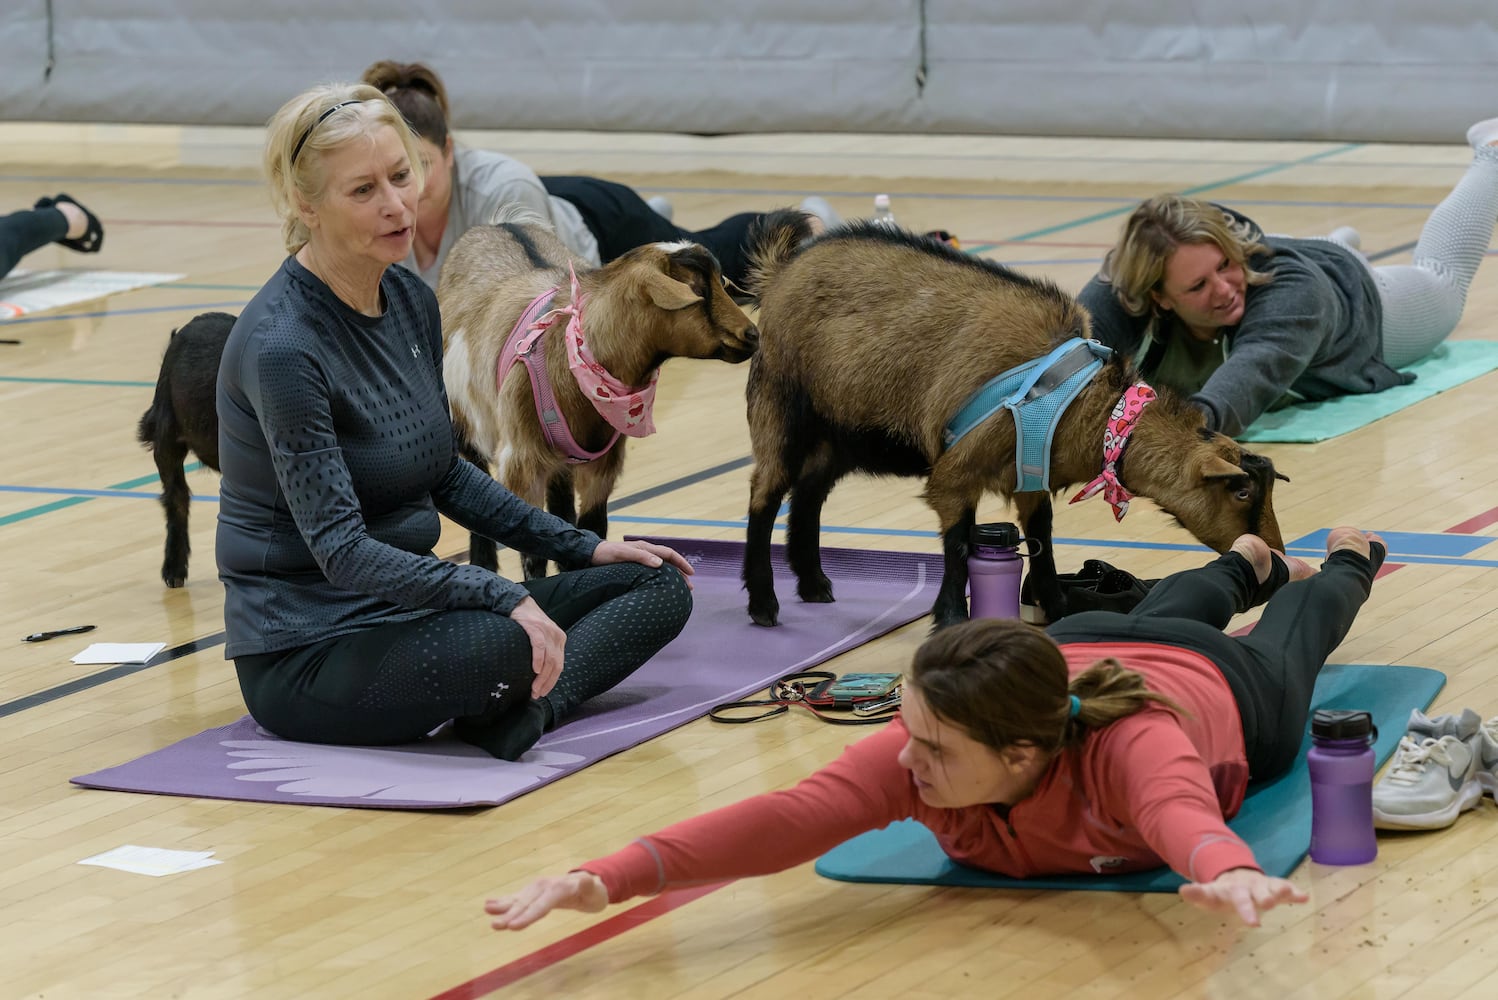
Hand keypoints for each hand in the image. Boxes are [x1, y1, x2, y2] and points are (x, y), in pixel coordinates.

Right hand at [486, 870, 608, 929]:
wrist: (587, 884)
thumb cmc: (593, 892)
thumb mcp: (595, 890)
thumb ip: (588, 885)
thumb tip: (585, 880)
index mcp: (559, 887)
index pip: (542, 904)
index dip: (528, 915)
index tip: (513, 926)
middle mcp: (545, 886)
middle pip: (527, 903)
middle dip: (511, 914)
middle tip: (496, 926)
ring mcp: (537, 889)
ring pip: (518, 900)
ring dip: (503, 907)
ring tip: (487, 910)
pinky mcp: (532, 894)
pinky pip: (516, 898)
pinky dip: (503, 901)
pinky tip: (488, 905)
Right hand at [508, 597, 566, 698]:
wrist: (517, 602)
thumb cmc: (527, 623)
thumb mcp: (541, 636)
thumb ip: (545, 651)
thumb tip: (539, 673)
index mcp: (560, 639)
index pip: (559, 665)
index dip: (552, 681)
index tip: (543, 692)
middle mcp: (557, 636)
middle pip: (556, 665)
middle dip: (547, 682)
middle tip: (537, 694)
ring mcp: (547, 631)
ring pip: (549, 659)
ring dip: (542, 677)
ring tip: (534, 688)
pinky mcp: (536, 627)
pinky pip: (540, 646)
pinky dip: (538, 659)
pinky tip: (535, 670)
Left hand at [590, 539, 694, 587]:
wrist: (591, 554)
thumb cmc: (606, 554)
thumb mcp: (623, 555)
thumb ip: (641, 557)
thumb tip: (660, 564)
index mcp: (646, 548)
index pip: (669, 554)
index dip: (681, 563)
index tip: (691, 574)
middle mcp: (646, 552)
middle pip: (669, 561)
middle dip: (680, 573)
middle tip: (689, 587)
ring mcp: (641, 558)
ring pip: (662, 567)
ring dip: (672, 576)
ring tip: (679, 589)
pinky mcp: (635, 565)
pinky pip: (653, 571)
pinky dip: (662, 577)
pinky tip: (661, 587)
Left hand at [1178, 867, 1307, 925]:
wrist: (1239, 876)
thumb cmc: (1224, 893)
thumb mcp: (1210, 895)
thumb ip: (1198, 894)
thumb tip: (1184, 889)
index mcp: (1230, 889)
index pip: (1229, 896)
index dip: (1239, 907)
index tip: (1247, 918)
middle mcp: (1248, 886)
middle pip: (1253, 892)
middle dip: (1260, 898)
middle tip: (1267, 904)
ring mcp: (1263, 885)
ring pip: (1271, 886)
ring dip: (1278, 889)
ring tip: (1286, 892)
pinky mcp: (1276, 887)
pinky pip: (1286, 888)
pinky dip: (1294, 892)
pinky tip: (1303, 897)